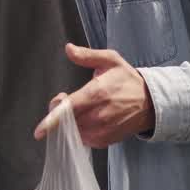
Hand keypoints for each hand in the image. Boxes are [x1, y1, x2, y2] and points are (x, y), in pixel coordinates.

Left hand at [34, 43, 155, 147]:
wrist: (151, 103)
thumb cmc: (128, 81)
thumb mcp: (110, 60)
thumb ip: (87, 55)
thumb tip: (68, 49)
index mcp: (97, 93)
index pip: (70, 109)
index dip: (52, 120)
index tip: (39, 131)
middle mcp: (100, 115)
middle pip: (67, 122)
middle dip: (59, 112)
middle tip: (65, 100)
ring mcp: (103, 130)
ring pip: (74, 132)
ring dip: (69, 122)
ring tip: (80, 109)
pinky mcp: (105, 140)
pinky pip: (84, 140)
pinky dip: (80, 131)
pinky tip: (89, 119)